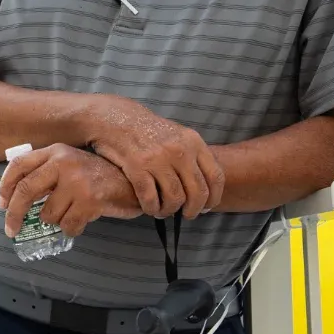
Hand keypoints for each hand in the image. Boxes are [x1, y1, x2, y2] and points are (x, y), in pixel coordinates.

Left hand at [0, 144, 143, 237]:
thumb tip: (16, 198)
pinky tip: (83, 220)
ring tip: (72, 212)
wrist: (133, 182)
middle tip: (11, 229)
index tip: (2, 203)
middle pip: (26, 191)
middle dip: (14, 214)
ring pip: (48, 214)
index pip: (19, 165)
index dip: (5, 186)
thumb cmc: (99, 176)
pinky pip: (68, 226)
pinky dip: (72, 229)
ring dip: (57, 221)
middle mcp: (64, 162)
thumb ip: (48, 173)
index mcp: (56, 151)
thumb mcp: (71, 164)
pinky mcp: (89, 200)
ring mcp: (77, 181)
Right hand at [80, 95, 224, 217]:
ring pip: (175, 198)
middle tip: (186, 215)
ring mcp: (158, 158)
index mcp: (193, 142)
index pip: (215, 176)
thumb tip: (207, 187)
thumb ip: (194, 157)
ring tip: (163, 211)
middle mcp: (179, 150)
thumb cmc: (150, 131)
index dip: (214, 197)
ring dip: (169, 211)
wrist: (118, 119)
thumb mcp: (179, 135)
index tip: (207, 207)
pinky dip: (151, 208)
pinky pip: (150, 198)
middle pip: (198, 192)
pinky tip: (149, 208)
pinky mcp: (137, 167)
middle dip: (193, 209)